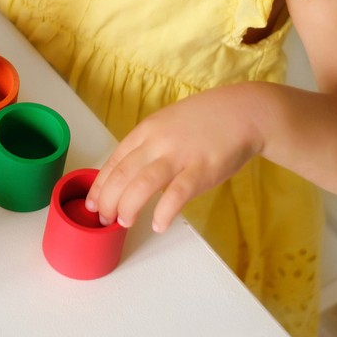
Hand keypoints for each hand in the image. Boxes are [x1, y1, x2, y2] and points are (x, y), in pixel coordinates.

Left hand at [86, 85, 268, 232]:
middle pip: (121, 175)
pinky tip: (158, 224)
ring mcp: (179, 156)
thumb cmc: (204, 121)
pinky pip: (177, 194)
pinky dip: (164, 212)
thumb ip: (148, 146)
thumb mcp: (166, 125)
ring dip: (128, 207)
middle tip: (104, 218)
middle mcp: (157, 143)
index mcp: (145, 131)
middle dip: (108, 200)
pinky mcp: (202, 170)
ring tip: (124, 222)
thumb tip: (130, 173)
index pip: (113, 161)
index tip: (92, 203)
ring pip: (142, 185)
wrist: (244, 112)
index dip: (99, 185)